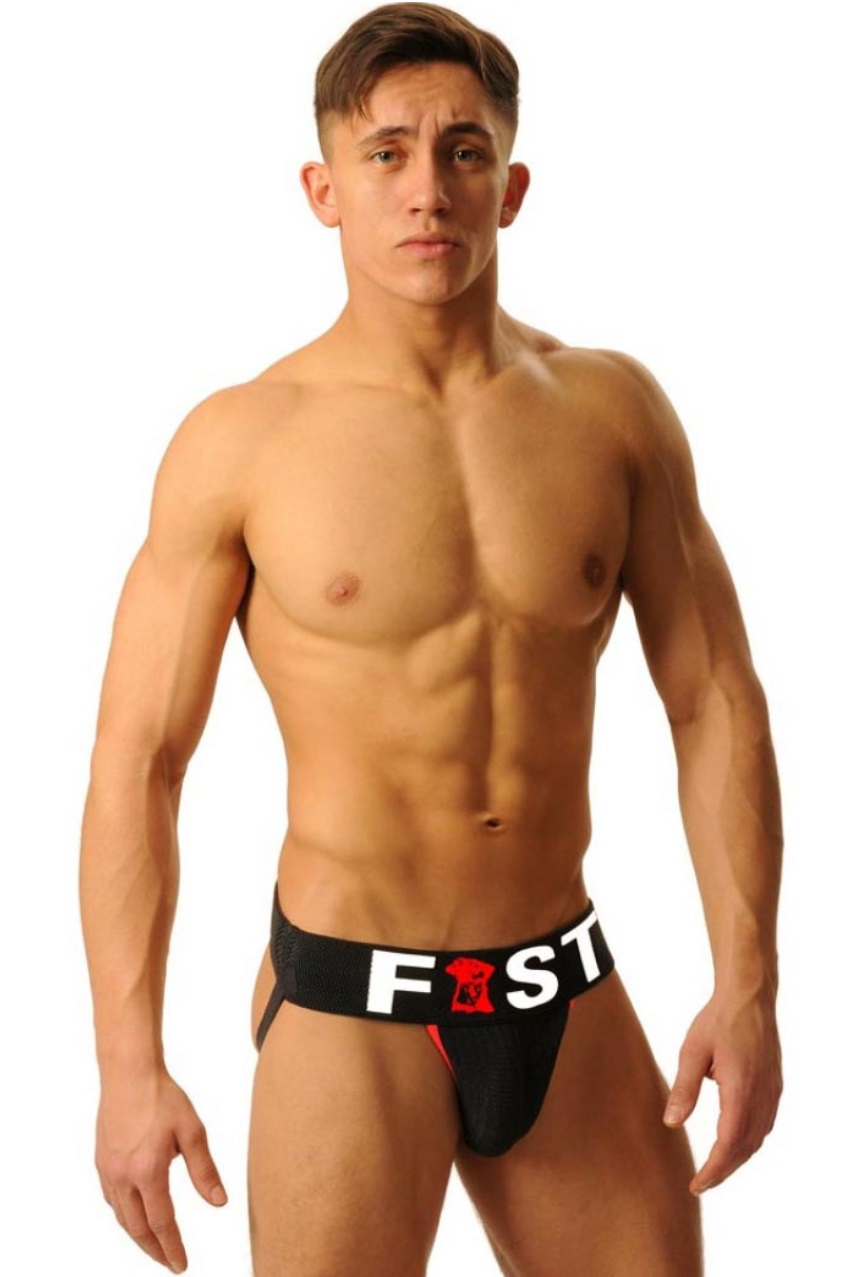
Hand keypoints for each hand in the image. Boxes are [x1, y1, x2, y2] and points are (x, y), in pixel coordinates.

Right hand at [95, 1067, 227, 1271]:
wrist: (129, 1073)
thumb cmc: (163, 1098)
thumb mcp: (192, 1132)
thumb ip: (204, 1170)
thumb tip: (219, 1203)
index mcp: (147, 1172)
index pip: (161, 1223)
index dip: (172, 1247)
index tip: (181, 1265)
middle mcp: (123, 1177)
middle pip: (137, 1228)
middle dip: (154, 1250)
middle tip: (170, 1263)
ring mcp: (108, 1171)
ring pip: (121, 1217)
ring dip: (138, 1236)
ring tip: (155, 1246)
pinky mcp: (101, 1161)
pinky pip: (111, 1200)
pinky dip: (124, 1215)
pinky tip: (134, 1215)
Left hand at [663, 989, 782, 1193]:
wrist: (748, 996)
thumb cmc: (717, 1020)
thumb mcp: (693, 1051)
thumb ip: (684, 1089)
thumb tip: (671, 1123)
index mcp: (741, 1088)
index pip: (729, 1142)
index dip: (714, 1168)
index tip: (697, 1184)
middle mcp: (762, 1094)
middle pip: (745, 1147)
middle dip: (724, 1170)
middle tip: (701, 1184)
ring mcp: (772, 1091)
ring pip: (758, 1138)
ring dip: (738, 1157)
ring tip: (716, 1169)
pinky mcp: (774, 1085)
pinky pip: (765, 1123)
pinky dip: (750, 1141)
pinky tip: (736, 1143)